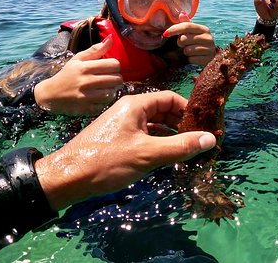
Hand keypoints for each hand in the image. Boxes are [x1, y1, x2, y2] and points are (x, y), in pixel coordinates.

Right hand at [33, 36, 123, 114]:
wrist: (50, 95)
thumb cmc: (67, 74)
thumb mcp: (78, 59)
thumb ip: (95, 50)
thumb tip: (111, 38)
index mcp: (85, 67)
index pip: (114, 64)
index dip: (115, 66)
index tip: (109, 68)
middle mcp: (86, 82)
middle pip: (116, 79)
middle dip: (115, 78)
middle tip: (108, 79)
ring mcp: (86, 97)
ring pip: (113, 93)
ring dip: (111, 90)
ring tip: (104, 88)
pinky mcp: (86, 109)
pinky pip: (105, 105)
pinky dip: (104, 102)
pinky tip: (98, 98)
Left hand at [35, 91, 216, 210]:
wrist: (67, 178)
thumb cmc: (106, 161)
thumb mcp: (148, 154)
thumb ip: (180, 146)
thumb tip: (210, 138)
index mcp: (135, 104)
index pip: (170, 99)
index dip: (188, 111)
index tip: (204, 125)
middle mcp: (128, 110)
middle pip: (163, 111)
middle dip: (181, 124)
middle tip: (199, 140)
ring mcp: (122, 125)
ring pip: (154, 125)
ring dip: (170, 136)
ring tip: (186, 151)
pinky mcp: (117, 139)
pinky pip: (143, 136)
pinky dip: (157, 144)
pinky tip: (165, 158)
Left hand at [163, 12, 216, 65]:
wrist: (210, 55)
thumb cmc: (198, 41)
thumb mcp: (193, 32)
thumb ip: (186, 23)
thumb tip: (181, 13)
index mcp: (203, 29)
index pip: (186, 26)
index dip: (174, 29)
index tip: (165, 34)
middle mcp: (208, 37)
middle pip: (184, 39)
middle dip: (180, 42)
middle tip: (183, 44)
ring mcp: (210, 48)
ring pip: (187, 50)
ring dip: (185, 51)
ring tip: (190, 50)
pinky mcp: (208, 59)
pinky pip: (192, 59)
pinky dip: (190, 59)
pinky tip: (194, 56)